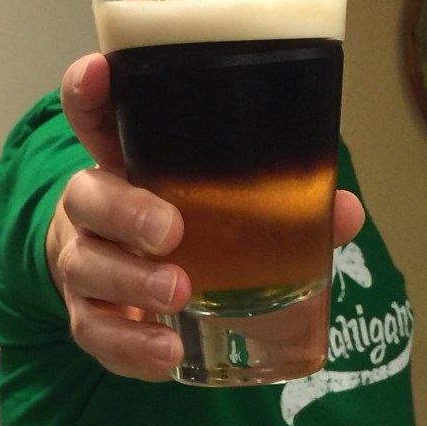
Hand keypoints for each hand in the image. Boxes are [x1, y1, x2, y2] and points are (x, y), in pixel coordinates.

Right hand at [50, 54, 364, 381]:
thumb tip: (345, 212)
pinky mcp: (88, 318)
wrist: (126, 287)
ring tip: (179, 295)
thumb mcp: (220, 202)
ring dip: (132, 284)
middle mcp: (91, 207)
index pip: (92, 112)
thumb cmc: (182, 226)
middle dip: (126, 212)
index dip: (88, 88)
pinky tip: (167, 354)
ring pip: (86, 268)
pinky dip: (131, 348)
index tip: (102, 70)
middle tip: (172, 233)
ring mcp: (82, 263)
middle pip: (87, 197)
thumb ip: (280, 201)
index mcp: (123, 161)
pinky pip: (96, 334)